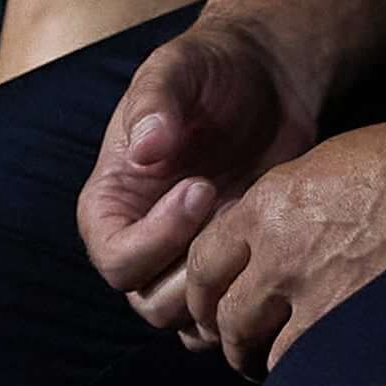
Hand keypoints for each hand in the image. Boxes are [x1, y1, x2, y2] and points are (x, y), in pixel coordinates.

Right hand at [83, 20, 318, 315]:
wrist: (267, 76)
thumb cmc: (212, 68)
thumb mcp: (179, 67)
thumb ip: (157, 103)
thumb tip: (146, 148)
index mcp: (111, 204)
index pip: (115, 258)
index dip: (157, 238)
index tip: (202, 188)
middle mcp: (140, 241)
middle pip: (150, 302)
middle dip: (196, 270)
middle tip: (236, 213)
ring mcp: (184, 257)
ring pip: (188, 318)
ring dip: (225, 286)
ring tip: (255, 226)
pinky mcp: (225, 262)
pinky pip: (224, 312)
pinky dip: (247, 296)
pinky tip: (274, 244)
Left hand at [165, 113, 385, 375]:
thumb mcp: (316, 169)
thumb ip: (274, 213)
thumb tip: (254, 252)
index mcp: (267, 208)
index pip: (205, 264)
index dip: (203, 294)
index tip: (212, 307)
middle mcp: (279, 252)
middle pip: (226, 314)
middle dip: (228, 335)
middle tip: (239, 344)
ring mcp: (315, 291)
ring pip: (259, 347)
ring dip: (261, 358)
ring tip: (272, 362)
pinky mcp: (350, 320)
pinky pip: (304, 361)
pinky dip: (301, 366)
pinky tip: (310, 364)